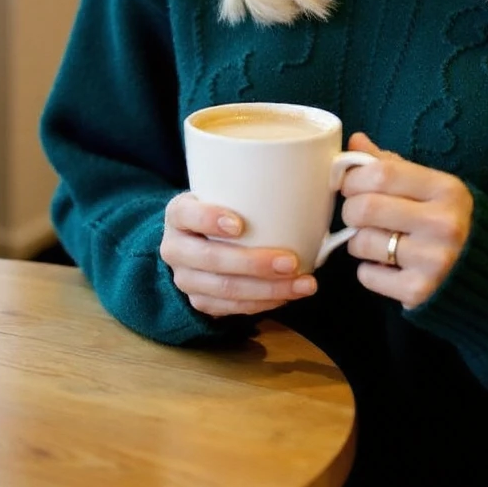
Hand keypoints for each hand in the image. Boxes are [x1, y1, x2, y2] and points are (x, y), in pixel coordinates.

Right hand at [160, 192, 316, 317]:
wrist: (193, 241)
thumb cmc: (220, 208)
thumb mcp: (222, 192)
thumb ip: (250, 186)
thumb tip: (312, 178)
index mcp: (178, 214)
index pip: (187, 215)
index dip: (210, 219)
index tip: (239, 223)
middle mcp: (175, 248)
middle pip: (211, 260)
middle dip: (254, 264)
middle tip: (292, 262)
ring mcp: (185, 279)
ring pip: (225, 289)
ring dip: (269, 290)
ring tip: (304, 284)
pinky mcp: (199, 302)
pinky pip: (232, 307)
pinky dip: (264, 303)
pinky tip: (288, 295)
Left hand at [334, 134, 473, 309]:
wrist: (484, 272)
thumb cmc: (447, 220)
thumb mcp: (431, 186)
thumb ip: (392, 164)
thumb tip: (355, 141)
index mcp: (447, 189)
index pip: (382, 173)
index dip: (354, 177)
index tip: (351, 184)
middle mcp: (444, 224)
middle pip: (366, 207)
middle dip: (351, 210)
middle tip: (358, 214)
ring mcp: (433, 260)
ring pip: (361, 242)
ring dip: (358, 242)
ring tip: (379, 240)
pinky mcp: (420, 290)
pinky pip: (367, 275)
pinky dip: (370, 270)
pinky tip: (390, 266)